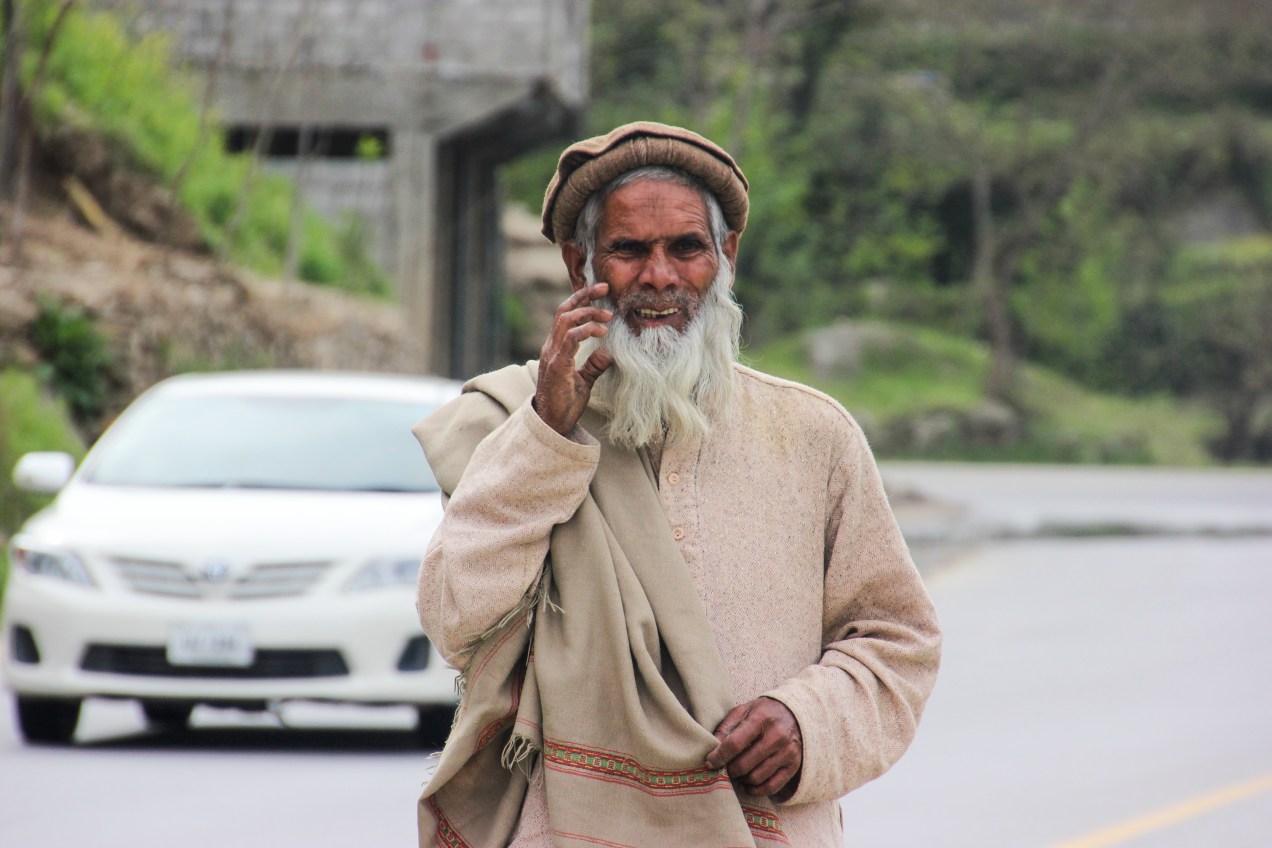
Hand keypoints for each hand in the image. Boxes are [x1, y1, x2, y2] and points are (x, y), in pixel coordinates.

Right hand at [534, 282, 613, 435]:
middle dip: (584, 295)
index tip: (601, 290)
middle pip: (564, 311)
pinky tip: (601, 331)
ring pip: (566, 320)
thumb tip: (609, 352)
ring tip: (608, 314)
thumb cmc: (565, 404)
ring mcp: (552, 355)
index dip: (581, 299)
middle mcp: (551, 347)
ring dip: (588, 312)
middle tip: (605, 287)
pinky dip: (586, 331)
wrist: (552, 425)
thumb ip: (594, 365)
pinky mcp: (557, 365)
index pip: (566, 315)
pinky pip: (570, 339)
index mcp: (556, 348)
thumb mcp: (585, 381)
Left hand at [705, 696, 802, 798]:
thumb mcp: (743, 711)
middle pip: (744, 764)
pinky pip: (771, 786)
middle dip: (729, 770)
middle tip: (723, 769)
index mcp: (761, 719)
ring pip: (756, 777)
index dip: (719, 756)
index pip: (735, 744)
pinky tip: (748, 783)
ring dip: (741, 779)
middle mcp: (777, 736)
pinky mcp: (793, 765)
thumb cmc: (763, 713)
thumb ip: (726, 728)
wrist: (794, 713)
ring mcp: (787, 752)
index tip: (709, 762)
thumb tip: (712, 749)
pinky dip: (756, 790)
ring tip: (736, 774)